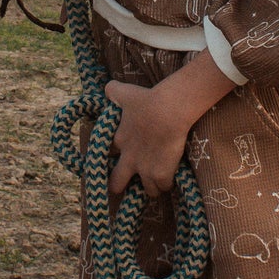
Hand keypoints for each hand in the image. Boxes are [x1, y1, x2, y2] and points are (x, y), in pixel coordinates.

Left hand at [107, 50, 236, 195]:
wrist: (167, 110)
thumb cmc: (146, 100)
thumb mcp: (124, 92)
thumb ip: (113, 91)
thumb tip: (107, 88)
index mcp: (119, 141)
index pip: (110, 156)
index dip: (116, 156)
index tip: (122, 156)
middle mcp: (129, 159)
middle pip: (116, 183)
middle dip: (119, 185)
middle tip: (126, 184)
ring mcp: (145, 169)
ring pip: (146, 190)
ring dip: (151, 186)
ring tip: (157, 180)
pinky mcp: (161, 174)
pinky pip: (163, 188)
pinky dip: (167, 184)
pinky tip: (171, 178)